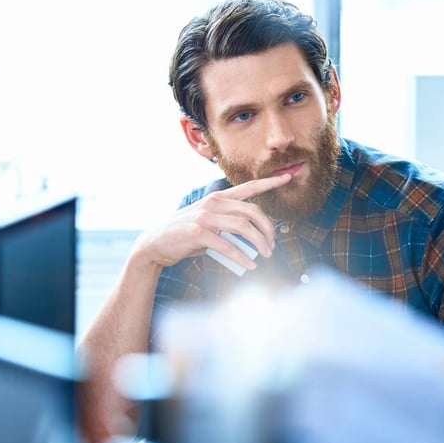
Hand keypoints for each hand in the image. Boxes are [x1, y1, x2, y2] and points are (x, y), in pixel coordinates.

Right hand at [132, 173, 291, 270]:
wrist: (156, 245)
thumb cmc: (186, 236)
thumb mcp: (208, 224)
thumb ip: (228, 225)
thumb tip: (252, 238)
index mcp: (218, 198)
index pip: (248, 187)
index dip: (269, 183)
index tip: (287, 177)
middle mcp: (213, 203)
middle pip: (252, 211)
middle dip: (268, 229)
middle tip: (273, 246)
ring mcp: (205, 217)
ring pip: (244, 227)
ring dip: (259, 243)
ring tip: (267, 255)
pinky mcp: (198, 233)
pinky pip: (228, 246)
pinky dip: (242, 257)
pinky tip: (250, 265)